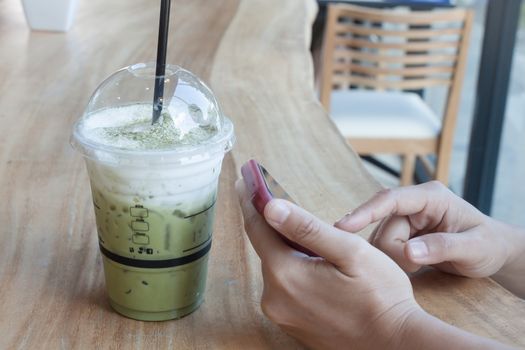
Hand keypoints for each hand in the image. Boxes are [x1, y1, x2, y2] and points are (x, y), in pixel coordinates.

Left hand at [236, 180, 420, 349]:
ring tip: (300, 229)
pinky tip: (310, 261)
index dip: (251, 200)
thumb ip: (307, 227)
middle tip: (271, 194)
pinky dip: (292, 268)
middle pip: (267, 248)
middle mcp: (275, 298)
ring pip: (277, 267)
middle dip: (271, 222)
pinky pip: (284, 286)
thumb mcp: (349, 251)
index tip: (243, 179)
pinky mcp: (292, 323)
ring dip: (285, 246)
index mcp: (286, 275)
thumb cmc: (380, 297)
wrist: (395, 344)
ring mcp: (281, 314)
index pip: (257, 228)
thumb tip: (270, 206)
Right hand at [335, 181, 509, 277]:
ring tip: (417, 268)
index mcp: (430, 197)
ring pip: (379, 240)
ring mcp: (406, 218)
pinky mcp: (401, 233)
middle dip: (393, 252)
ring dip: (393, 259)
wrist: (492, 253)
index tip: (343, 226)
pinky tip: (408, 267)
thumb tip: (408, 252)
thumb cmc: (489, 245)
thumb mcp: (473, 248)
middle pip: (382, 226)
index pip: (390, 199)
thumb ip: (442, 247)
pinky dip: (391, 261)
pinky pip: (383, 247)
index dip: (365, 212)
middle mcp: (413, 204)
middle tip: (416, 268)